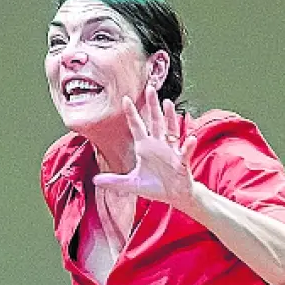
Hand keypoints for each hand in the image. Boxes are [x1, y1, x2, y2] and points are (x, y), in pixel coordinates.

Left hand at [93, 85, 200, 211]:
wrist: (172, 195)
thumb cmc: (154, 186)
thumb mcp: (131, 184)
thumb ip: (114, 181)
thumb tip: (95, 180)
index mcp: (145, 147)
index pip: (137, 126)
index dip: (131, 113)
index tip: (125, 99)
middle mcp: (158, 145)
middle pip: (155, 121)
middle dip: (153, 106)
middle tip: (150, 89)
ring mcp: (171, 151)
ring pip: (171, 130)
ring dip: (170, 117)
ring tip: (168, 103)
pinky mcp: (181, 162)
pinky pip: (185, 152)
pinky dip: (188, 146)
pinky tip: (190, 139)